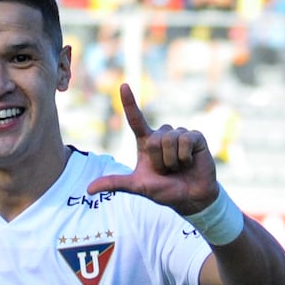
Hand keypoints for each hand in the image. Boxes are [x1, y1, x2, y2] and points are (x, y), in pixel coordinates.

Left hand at [87, 83, 217, 214]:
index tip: (123, 85)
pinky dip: (185, 156)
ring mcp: (179, 134)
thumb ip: (115, 184)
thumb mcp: (137, 186)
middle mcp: (161, 135)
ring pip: (169, 140)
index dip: (129, 103)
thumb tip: (88, 190)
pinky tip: (189, 162)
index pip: (135, 119)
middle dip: (160, 161)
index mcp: (146, 142)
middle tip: (167, 170)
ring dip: (172, 161)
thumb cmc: (163, 190)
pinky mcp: (195, 137)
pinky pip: (185, 140)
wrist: (190, 198)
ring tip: (178, 167)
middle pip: (154, 139)